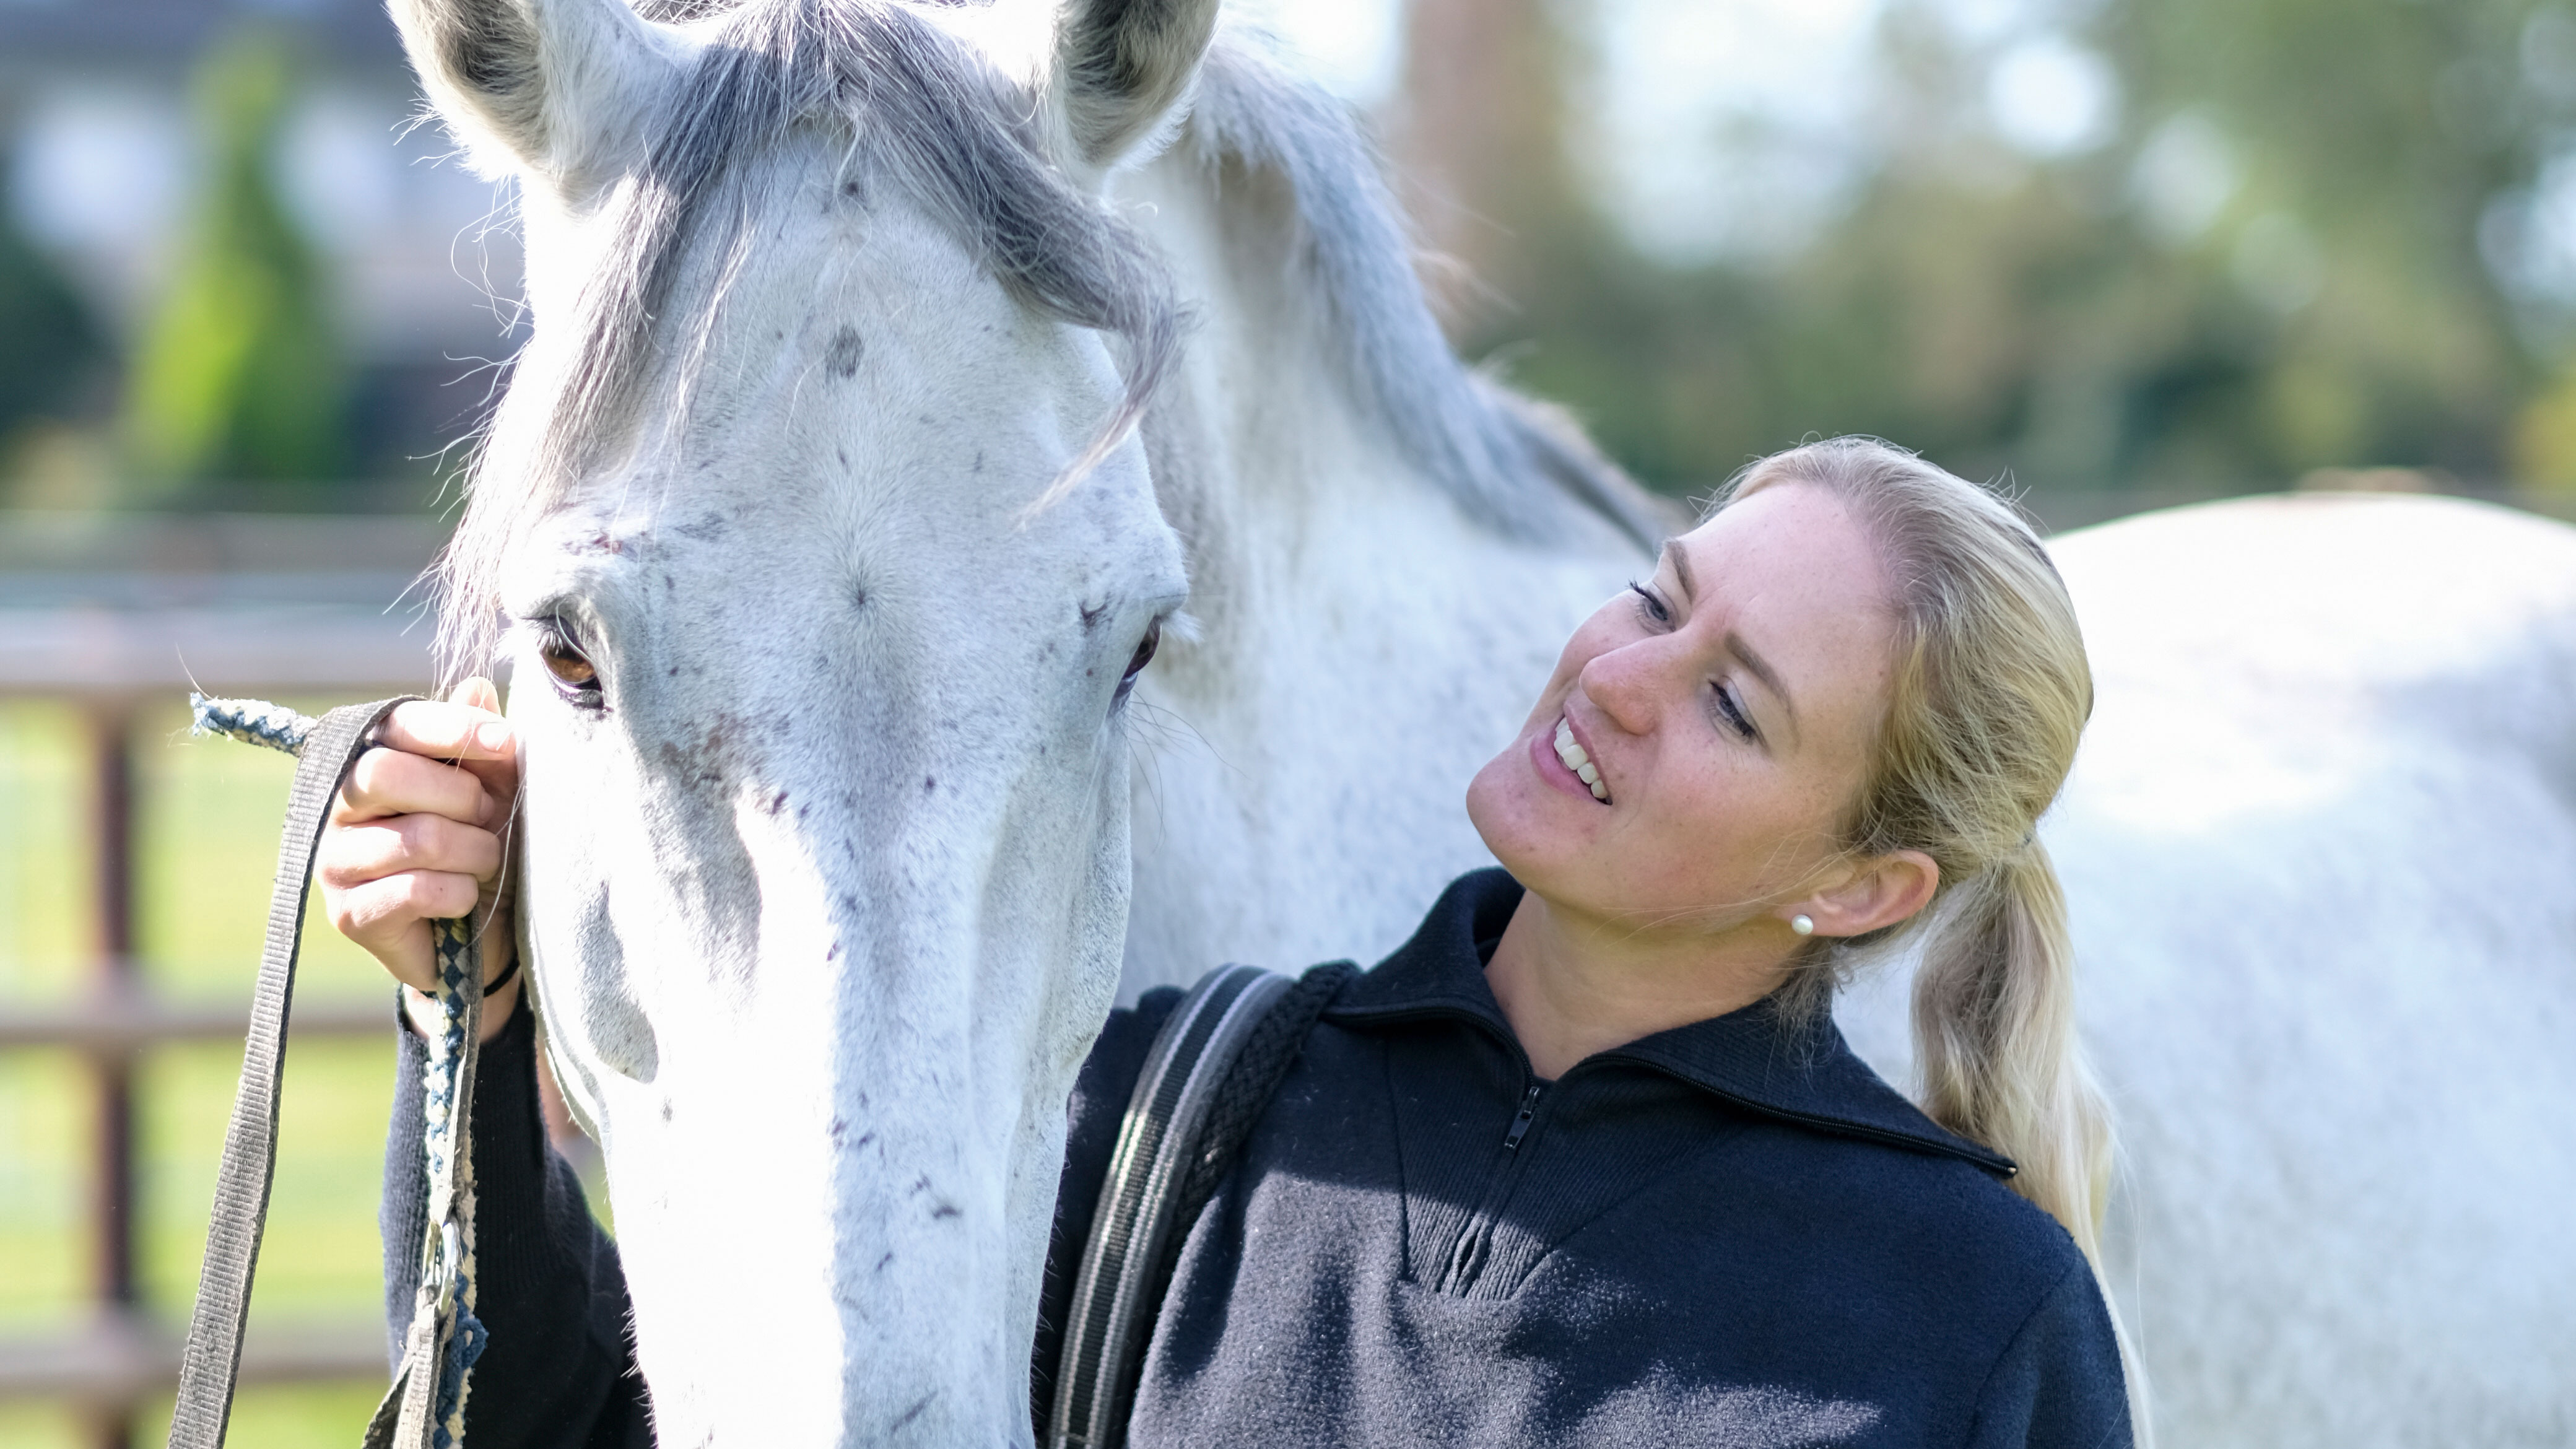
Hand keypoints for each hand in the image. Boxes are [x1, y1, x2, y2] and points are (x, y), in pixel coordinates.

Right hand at [318, 678, 521, 1040]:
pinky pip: (414, 890)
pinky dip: (459, 893)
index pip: (393, 725)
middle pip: (385, 775)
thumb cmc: (481, 847)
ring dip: (474, 852)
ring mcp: (334, 861)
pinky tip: (465, 897)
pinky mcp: (348, 915)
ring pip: (414, 838)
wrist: (478, 937)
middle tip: (492, 817)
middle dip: (461, 797)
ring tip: (486, 862)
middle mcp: (338, 806)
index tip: (506, 742)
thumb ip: (484, 746)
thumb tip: (476, 686)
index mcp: (370, 762)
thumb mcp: (495, 792)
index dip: (450, 728)